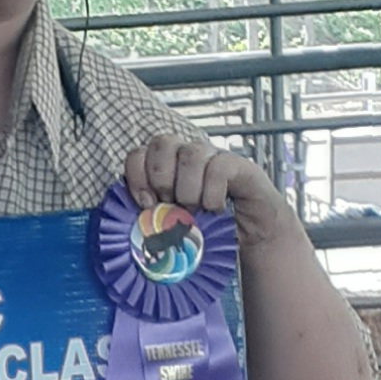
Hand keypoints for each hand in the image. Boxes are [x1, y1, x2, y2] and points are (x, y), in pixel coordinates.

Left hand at [123, 136, 289, 248]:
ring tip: (195, 211)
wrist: (250, 237)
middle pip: (162, 142)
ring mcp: (212, 157)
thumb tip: (130, 222)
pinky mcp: (237, 166)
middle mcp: (186, 156)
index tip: (145, 204)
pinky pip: (218, 168)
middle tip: (171, 205)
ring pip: (191, 154)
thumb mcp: (172, 227)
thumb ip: (151, 219)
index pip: (138, 154)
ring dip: (188, 190)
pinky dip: (212, 193)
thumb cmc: (206, 232)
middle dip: (161, 178)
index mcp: (165, 168)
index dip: (136, 176)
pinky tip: (215, 209)